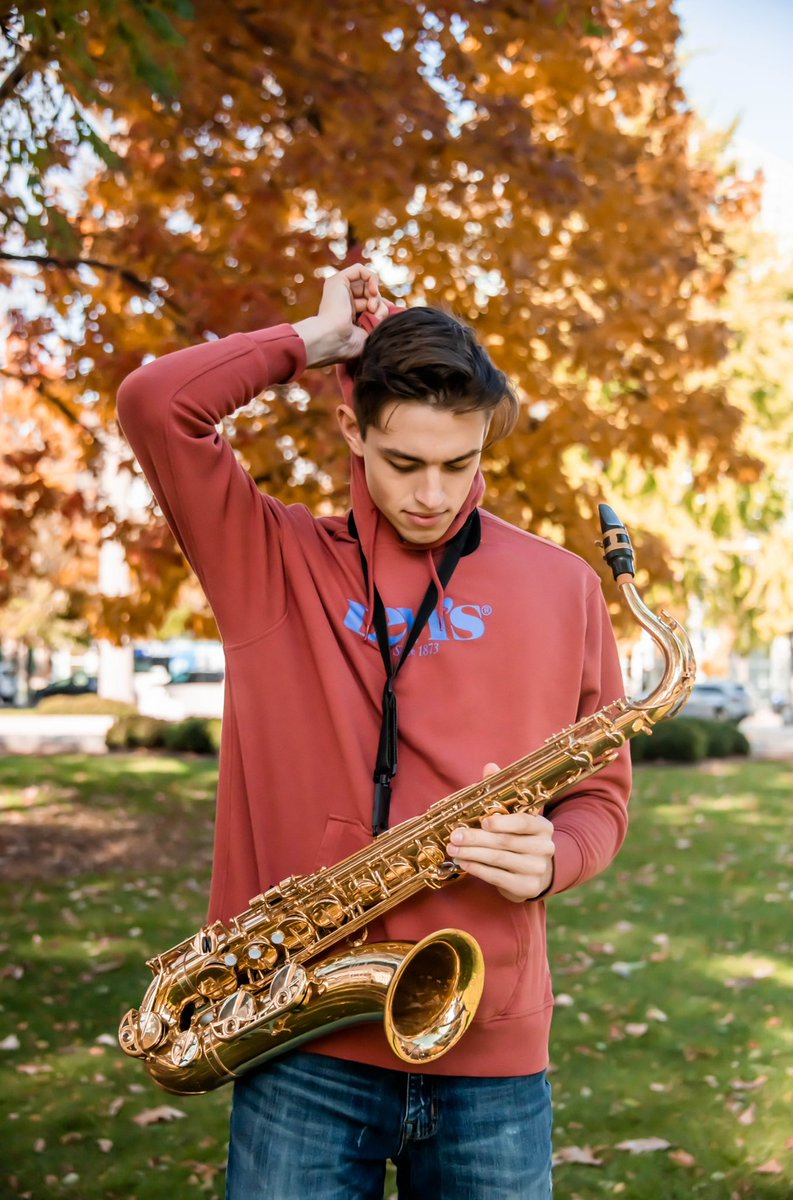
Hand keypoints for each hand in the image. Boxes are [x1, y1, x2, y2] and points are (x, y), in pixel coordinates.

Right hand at [293, 265, 389, 367]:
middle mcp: (342, 301)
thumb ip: (379, 319)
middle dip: (379, 303)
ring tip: (372, 308)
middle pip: (369, 294)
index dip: (381, 306)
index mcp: (347, 315)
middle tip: (376, 315)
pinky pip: (360, 270)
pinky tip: (373, 291)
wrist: (333, 340)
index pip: (368, 303)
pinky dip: (371, 278)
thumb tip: (391, 307)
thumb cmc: (348, 344)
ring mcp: (339, 290)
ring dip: (375, 295)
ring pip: (366, 284)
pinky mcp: (337, 280)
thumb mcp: (369, 333)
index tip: (388, 314)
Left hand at [445, 763, 555, 902]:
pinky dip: (478, 869)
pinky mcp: (528, 887)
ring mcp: (537, 869)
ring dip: (472, 854)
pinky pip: (497, 877)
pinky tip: (464, 863)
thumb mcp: (515, 816)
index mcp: (543, 827)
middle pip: (506, 842)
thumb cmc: (520, 838)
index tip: (483, 821)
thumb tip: (490, 767)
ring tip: (453, 849)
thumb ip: (501, 793)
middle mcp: (545, 848)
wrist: (537, 872)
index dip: (503, 822)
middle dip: (476, 838)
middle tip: (454, 836)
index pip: (525, 822)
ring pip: (499, 859)